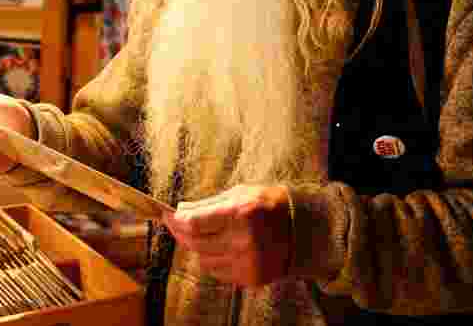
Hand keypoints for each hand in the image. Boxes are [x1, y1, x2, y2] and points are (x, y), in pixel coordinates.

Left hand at [163, 184, 292, 286]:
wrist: (305, 229)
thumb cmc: (270, 204)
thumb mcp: (241, 193)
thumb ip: (209, 204)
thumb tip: (180, 210)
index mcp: (240, 214)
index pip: (194, 224)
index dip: (176, 220)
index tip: (168, 215)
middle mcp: (242, 241)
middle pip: (194, 243)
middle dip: (181, 233)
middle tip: (177, 224)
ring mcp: (247, 262)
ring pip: (203, 260)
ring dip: (198, 247)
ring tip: (206, 234)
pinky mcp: (250, 278)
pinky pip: (218, 271)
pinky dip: (214, 259)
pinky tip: (222, 247)